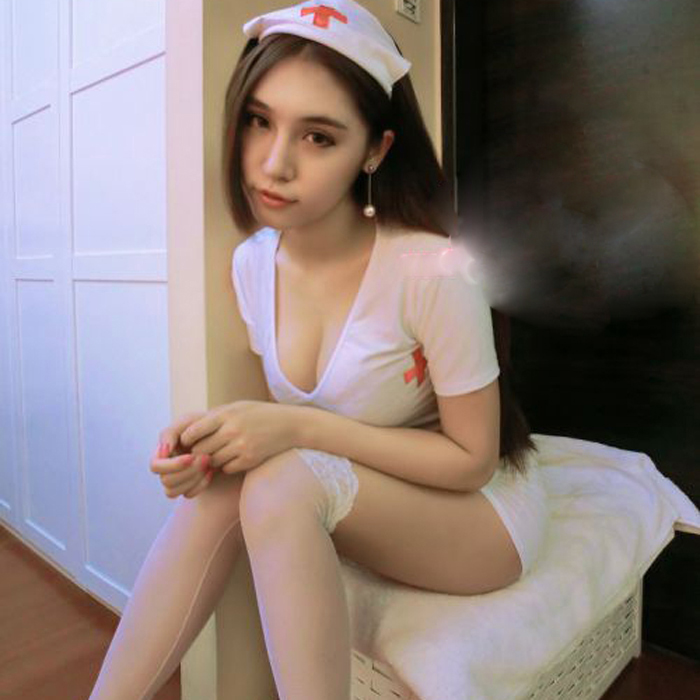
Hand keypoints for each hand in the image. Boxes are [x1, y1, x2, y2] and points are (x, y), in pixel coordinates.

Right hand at [150, 411, 215, 498]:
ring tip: (209, 463)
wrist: (221, 432)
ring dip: (193, 479)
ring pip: (173, 492)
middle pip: (166, 481)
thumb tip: (163, 453)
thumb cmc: (201, 424)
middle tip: (206, 458)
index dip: (172, 465)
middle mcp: (165, 468)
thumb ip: (170, 433)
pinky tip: (211, 471)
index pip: (156, 466)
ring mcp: (175, 479)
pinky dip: (200, 484)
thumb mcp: (186, 422)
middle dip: (187, 472)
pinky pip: (188, 494)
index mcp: (161, 453)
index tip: (191, 456)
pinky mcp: (187, 486)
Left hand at [178, 400, 297, 475]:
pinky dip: (227, 466)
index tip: (190, 440)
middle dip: (199, 452)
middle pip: (200, 450)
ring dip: (213, 460)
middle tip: (203, 451)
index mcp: (226, 414)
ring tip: (221, 452)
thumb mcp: (237, 407)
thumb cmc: (260, 414)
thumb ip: (215, 417)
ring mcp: (242, 446)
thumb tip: (187, 430)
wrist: (290, 424)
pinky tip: (235, 458)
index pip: (193, 431)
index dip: (187, 438)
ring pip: (213, 462)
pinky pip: (227, 469)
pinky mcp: (250, 460)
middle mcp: (232, 430)